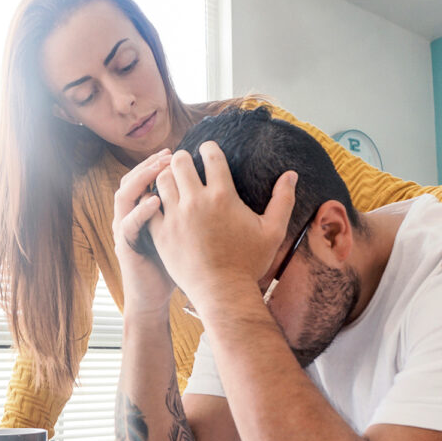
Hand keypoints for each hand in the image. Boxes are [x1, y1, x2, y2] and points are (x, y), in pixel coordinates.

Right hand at [112, 149, 176, 314]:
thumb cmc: (172, 265)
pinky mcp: (126, 247)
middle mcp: (130, 215)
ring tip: (160, 169)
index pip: (146, 177)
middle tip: (171, 154)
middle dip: (151, 163)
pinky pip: (128, 224)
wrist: (153, 297)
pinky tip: (156, 202)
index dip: (159, 162)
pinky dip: (140, 211)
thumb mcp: (180, 233)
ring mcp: (125, 230)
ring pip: (124, 194)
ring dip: (141, 178)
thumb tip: (216, 192)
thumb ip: (187, 212)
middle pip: (132, 177)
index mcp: (143, 210)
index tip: (180, 152)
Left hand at [148, 142, 295, 308]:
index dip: (209, 148)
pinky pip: (149, 206)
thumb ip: (283, 200)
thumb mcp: (273, 231)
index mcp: (222, 196)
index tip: (208, 150)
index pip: (211, 156)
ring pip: (162, 180)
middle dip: (183, 158)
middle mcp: (196, 202)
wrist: (222, 292)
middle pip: (180, 162)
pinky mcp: (161, 233)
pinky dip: (153, 200)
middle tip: (187, 163)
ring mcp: (175, 217)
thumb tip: (292, 174)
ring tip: (172, 180)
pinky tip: (160, 202)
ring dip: (167, 176)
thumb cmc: (249, 262)